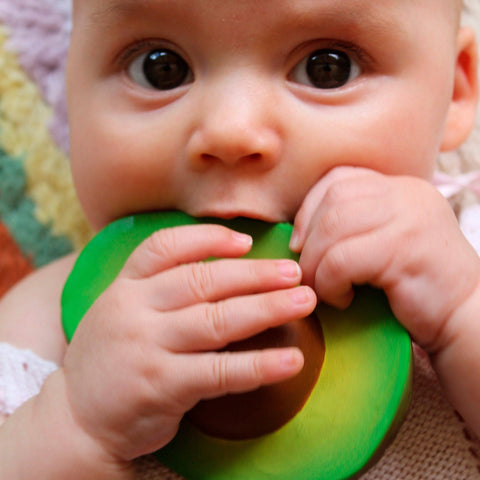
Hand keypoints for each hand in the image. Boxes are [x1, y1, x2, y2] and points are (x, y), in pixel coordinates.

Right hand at [62, 224, 315, 461]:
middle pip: (203, 281)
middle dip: (255, 274)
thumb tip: (225, 263)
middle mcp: (134, 309)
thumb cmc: (112, 356)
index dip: (209, 239)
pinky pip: (219, 372)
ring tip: (304, 302)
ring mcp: (146, 347)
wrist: (76, 417)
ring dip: (267, 309)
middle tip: (295, 272)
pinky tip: (292, 361)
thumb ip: (160, 287)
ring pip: (217, 321)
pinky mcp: (160, 386)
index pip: (165, 247)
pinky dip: (259, 365)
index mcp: (125, 286)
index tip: (247, 241)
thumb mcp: (122, 309)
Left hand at [291, 166, 479, 351]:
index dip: (309, 208)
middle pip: (334, 198)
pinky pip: (343, 259)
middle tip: (304, 271)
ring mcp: (409, 219)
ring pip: (333, 227)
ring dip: (314, 263)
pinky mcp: (405, 250)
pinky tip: (342, 299)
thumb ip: (355, 227)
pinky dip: (330, 283)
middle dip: (307, 237)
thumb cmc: (416, 288)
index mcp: (402, 188)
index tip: (300, 242)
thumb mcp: (387, 243)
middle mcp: (407, 195)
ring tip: (319, 289)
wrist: (466, 319)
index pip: (341, 178)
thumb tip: (299, 236)